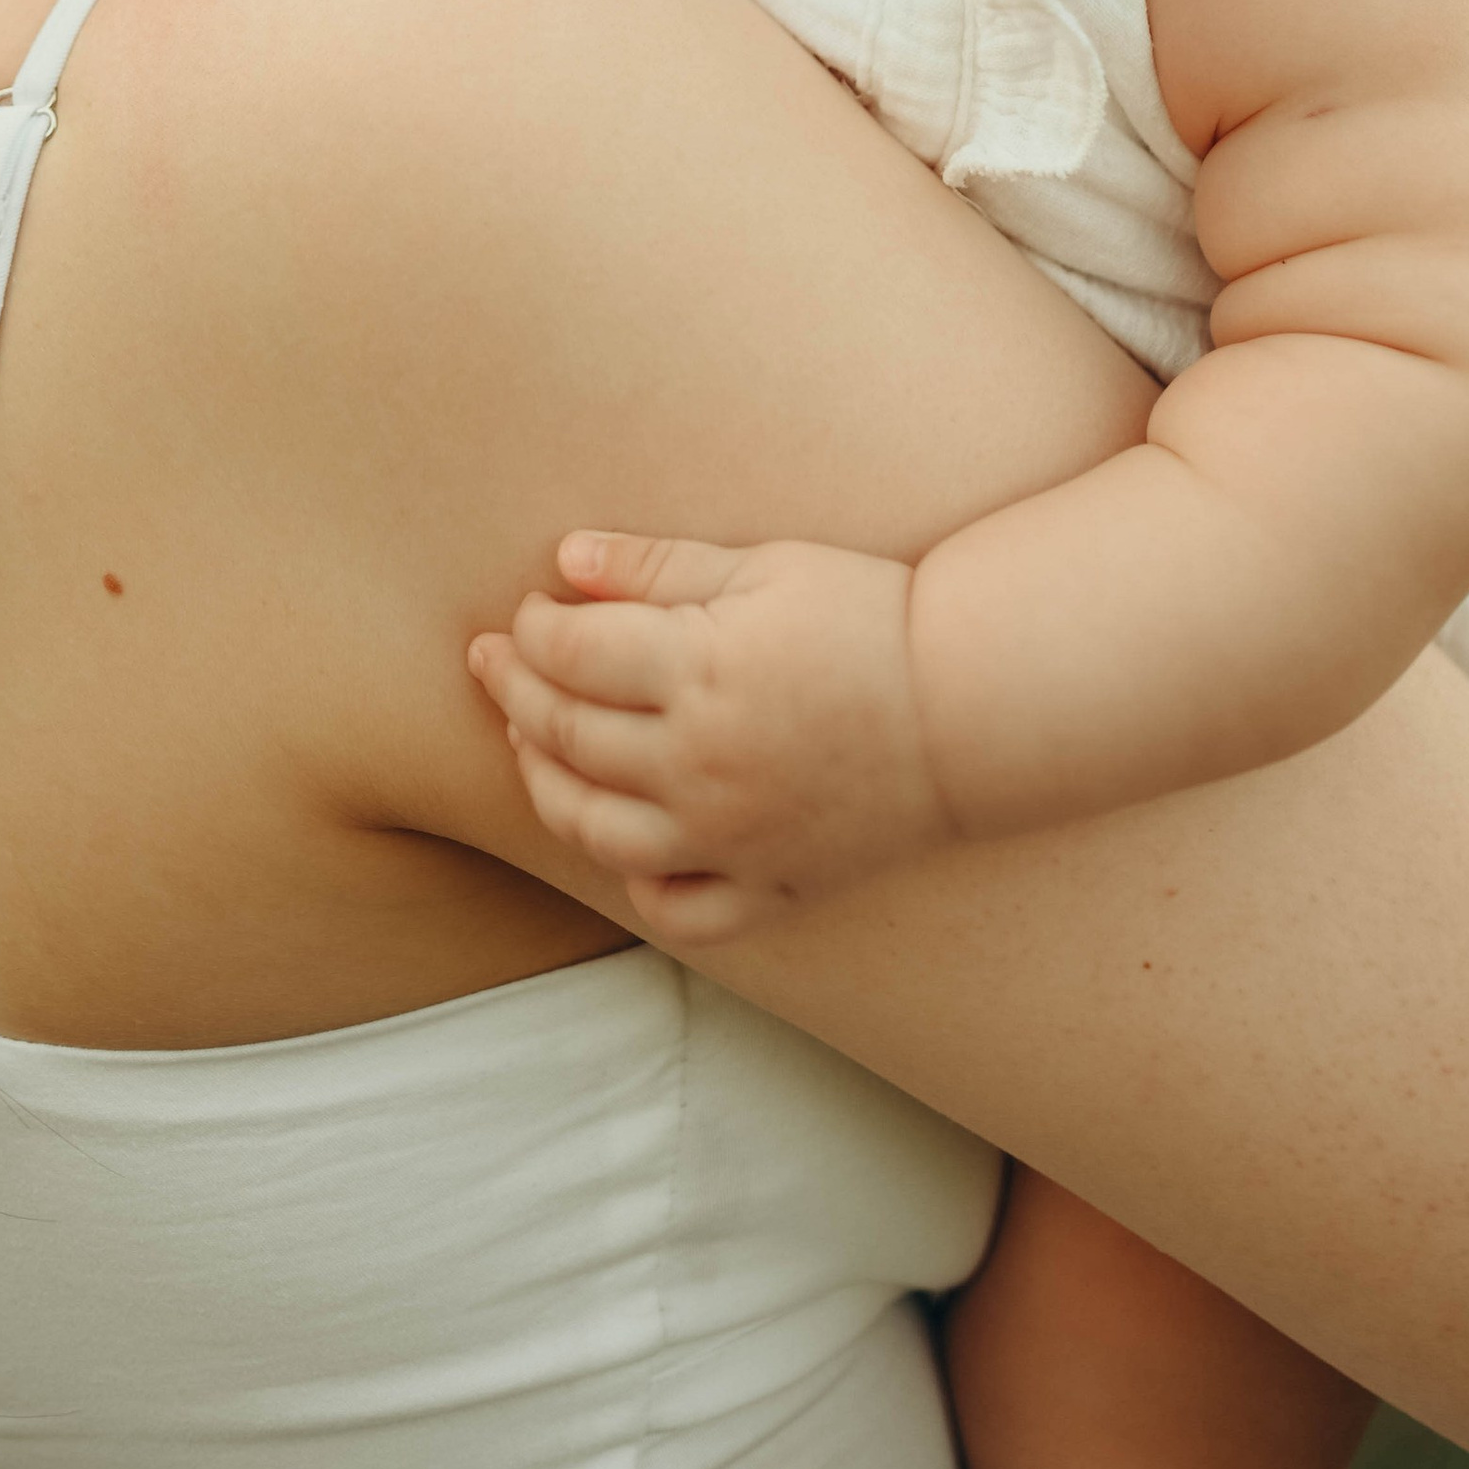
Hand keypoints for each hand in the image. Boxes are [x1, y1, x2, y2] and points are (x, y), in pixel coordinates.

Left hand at [467, 530, 952, 944]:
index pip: (570, 656)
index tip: (529, 609)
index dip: (532, 629)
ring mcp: (729, 836)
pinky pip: (679, 908)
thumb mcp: (764, 565)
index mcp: (698, 672)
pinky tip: (620, 842)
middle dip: (516, 695)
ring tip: (531, 745)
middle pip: (567, 737)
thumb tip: (564, 561)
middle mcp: (699, 766)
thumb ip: (657, 567)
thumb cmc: (869, 615)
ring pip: (596, 832)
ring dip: (546, 786)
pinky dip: (636, 884)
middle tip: (495, 663)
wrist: (973, 705)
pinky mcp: (769, 883)